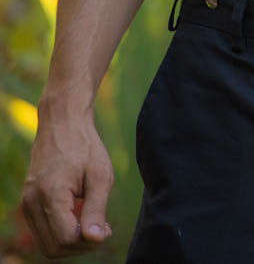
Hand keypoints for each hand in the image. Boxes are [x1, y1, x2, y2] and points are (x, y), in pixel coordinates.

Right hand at [19, 106, 113, 257]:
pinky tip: (79, 216)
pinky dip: (61, 232)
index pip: (64, 239)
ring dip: (70, 241)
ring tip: (92, 222)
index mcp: (49, 195)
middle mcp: (31, 203)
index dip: (88, 242)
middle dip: (80, 246)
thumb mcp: (100, 175)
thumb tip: (96, 239)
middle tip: (102, 228)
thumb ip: (96, 209)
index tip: (107, 228)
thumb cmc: (85, 147)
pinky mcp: (28, 203)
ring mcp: (26, 204)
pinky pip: (42, 231)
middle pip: (53, 248)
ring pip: (45, 244)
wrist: (62, 124)